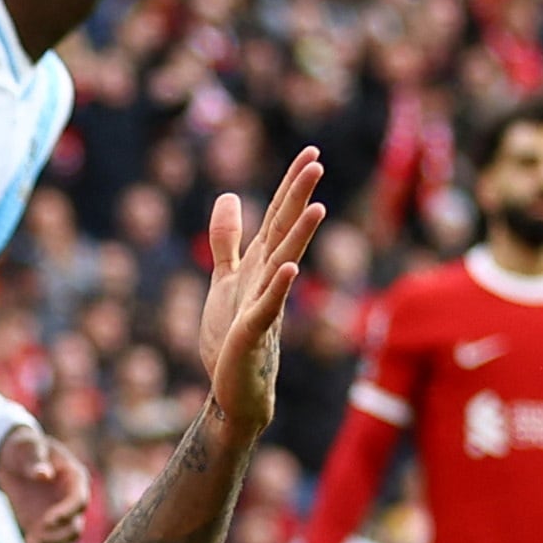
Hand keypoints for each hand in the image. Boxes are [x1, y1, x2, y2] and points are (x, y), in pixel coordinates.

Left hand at [0, 422, 91, 542]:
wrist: (14, 458)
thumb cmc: (25, 447)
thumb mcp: (28, 446)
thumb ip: (36, 459)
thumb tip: (44, 474)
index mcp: (75, 480)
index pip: (79, 501)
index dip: (66, 513)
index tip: (48, 520)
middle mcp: (71, 503)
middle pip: (73, 528)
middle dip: (56, 538)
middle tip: (34, 542)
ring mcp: (58, 519)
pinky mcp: (41, 529)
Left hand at [196, 150, 324, 443]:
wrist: (234, 390)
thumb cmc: (232, 337)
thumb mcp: (225, 279)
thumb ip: (227, 239)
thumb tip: (232, 195)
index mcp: (260, 265)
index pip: (278, 218)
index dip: (291, 186)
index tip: (311, 152)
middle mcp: (268, 279)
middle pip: (284, 232)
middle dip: (298, 197)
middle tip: (317, 161)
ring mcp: (264, 304)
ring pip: (283, 264)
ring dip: (299, 236)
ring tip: (316, 206)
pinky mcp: (252, 333)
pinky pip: (268, 306)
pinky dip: (278, 287)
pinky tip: (288, 268)